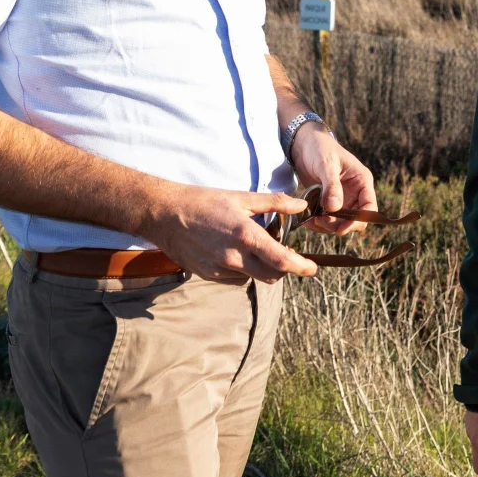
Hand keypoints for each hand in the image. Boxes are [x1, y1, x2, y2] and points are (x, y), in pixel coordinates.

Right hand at [135, 183, 317, 282]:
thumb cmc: (204, 202)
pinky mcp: (208, 275)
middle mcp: (234, 257)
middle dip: (285, 270)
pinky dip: (244, 269)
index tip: (312, 268)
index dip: (301, 267)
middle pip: (271, 276)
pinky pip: (235, 278)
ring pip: (253, 278)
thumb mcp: (241, 197)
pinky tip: (238, 253)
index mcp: (246, 235)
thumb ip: (275, 203)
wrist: (165, 215)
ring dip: (263, 268)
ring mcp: (219, 269)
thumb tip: (301, 205)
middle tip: (288, 256)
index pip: (281, 261)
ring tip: (259, 248)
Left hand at [290, 124, 378, 235]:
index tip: (342, 228)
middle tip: (321, 221)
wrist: (304, 144)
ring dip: (327, 226)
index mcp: (362, 182)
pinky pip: (327, 220)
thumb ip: (332, 186)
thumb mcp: (327, 164)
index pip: (369, 208)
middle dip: (340, 225)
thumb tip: (335, 208)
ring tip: (312, 219)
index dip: (358, 220)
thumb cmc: (320, 148)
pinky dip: (318, 224)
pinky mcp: (328, 203)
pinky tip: (308, 219)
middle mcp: (355, 193)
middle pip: (355, 220)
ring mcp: (342, 200)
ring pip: (341, 223)